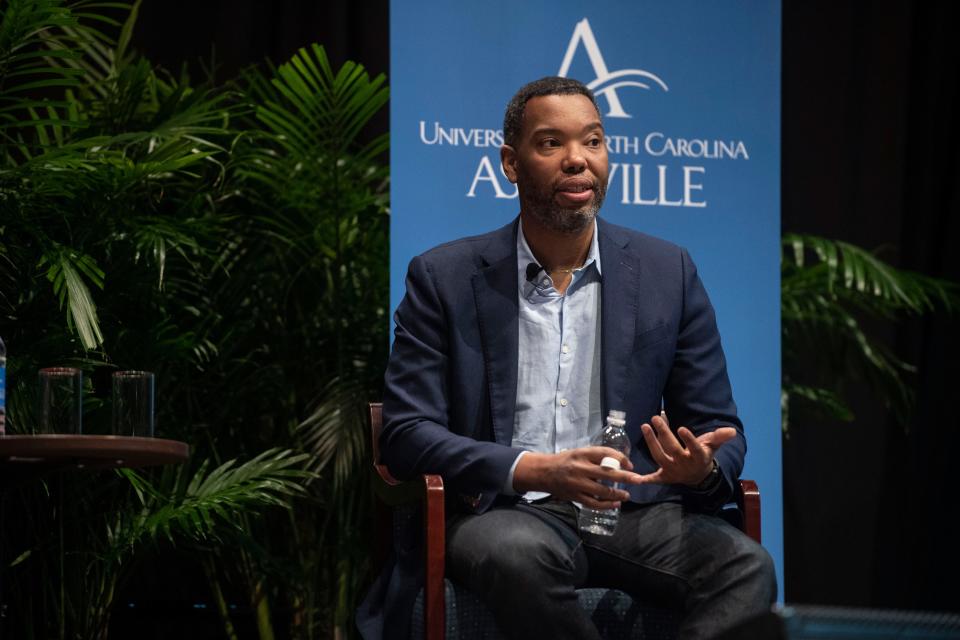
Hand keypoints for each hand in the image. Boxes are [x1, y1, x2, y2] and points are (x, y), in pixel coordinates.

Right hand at [512, 447, 642, 508]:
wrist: (544, 472)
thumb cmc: (565, 461)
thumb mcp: (580, 453)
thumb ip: (597, 457)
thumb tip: (620, 464)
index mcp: (582, 453)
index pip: (605, 453)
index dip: (621, 459)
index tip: (630, 465)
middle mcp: (580, 467)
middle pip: (608, 473)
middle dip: (626, 477)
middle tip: (639, 480)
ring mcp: (577, 483)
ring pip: (602, 491)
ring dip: (618, 494)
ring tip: (627, 495)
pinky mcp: (575, 496)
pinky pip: (594, 503)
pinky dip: (606, 505)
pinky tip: (615, 504)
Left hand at [636, 413, 736, 486]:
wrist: (698, 477)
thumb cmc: (703, 455)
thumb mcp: (712, 446)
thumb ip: (720, 437)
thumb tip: (731, 430)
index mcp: (698, 457)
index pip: (694, 448)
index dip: (689, 440)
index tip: (681, 428)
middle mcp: (684, 464)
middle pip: (672, 449)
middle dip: (663, 434)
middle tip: (655, 418)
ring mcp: (672, 471)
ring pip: (660, 457)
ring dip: (651, 442)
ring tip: (645, 426)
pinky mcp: (664, 476)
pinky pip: (653, 479)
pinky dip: (644, 480)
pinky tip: (635, 478)